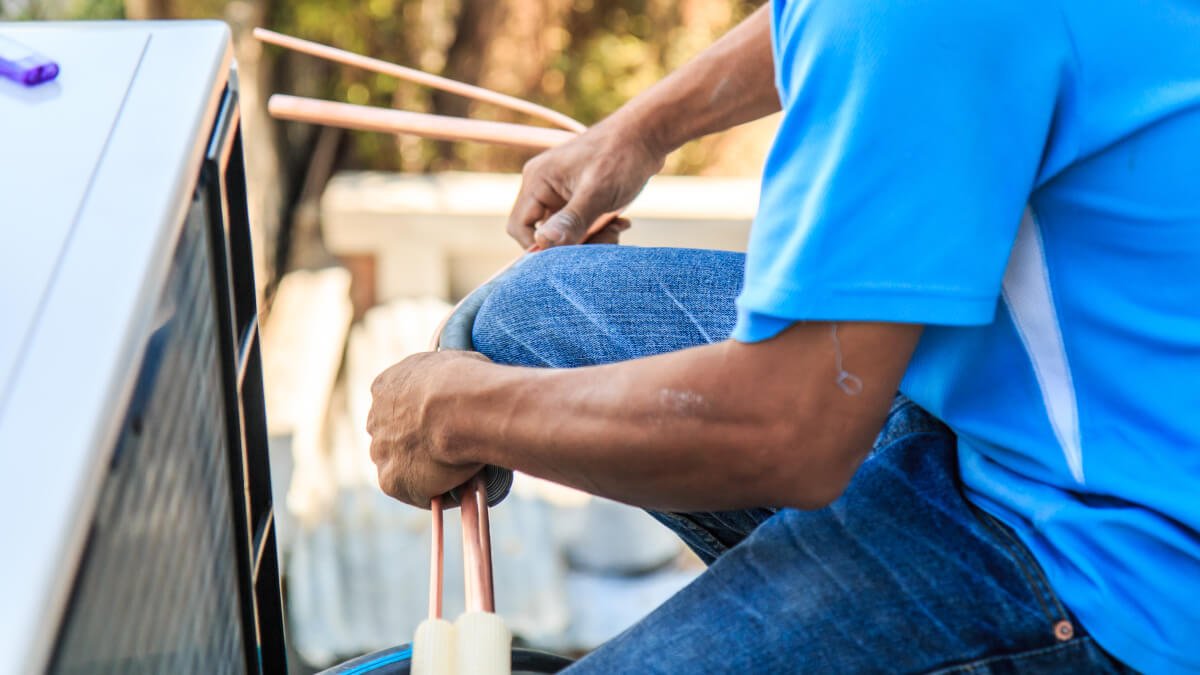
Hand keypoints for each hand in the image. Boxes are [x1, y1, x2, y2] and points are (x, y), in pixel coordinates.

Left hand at [366, 351, 487, 507]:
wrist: (464, 408)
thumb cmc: (469, 381)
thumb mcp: (455, 364)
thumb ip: (446, 380)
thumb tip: (464, 390)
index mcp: (387, 385)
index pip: (398, 405)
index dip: (421, 416)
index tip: (443, 423)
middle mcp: (376, 418)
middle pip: (393, 437)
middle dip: (416, 445)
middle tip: (451, 450)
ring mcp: (381, 451)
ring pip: (402, 466)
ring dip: (425, 471)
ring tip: (461, 472)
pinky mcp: (391, 481)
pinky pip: (415, 492)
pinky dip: (436, 493)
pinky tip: (460, 487)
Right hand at [507, 119, 664, 248]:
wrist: (648, 134)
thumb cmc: (621, 157)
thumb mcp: (597, 193)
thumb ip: (570, 220)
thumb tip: (543, 243)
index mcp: (537, 181)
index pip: (519, 227)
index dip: (540, 247)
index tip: (570, 255)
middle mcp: (543, 186)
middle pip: (544, 233)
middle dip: (574, 244)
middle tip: (605, 239)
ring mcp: (560, 192)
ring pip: (564, 233)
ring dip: (591, 238)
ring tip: (617, 229)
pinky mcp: (578, 196)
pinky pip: (579, 224)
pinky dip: (598, 230)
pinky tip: (620, 223)